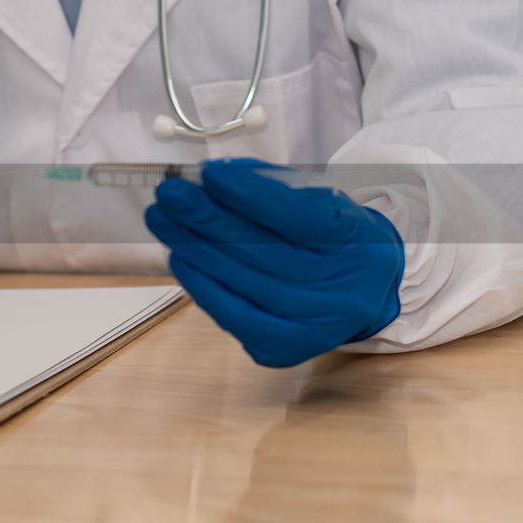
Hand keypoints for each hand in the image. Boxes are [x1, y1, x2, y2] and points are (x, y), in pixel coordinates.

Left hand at [144, 159, 404, 366]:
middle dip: (208, 219)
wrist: (359, 290)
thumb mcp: (319, 201)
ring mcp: (314, 327)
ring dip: (193, 248)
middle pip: (263, 252)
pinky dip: (200, 285)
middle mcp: (343, 292)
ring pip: (242, 283)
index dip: (250, 195)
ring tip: (163, 219)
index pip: (299, 217)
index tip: (209, 174)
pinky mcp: (284, 349)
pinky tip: (179, 257)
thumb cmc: (331, 238)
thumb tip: (212, 177)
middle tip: (170, 194)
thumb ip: (270, 186)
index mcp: (360, 244)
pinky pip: (232, 315)